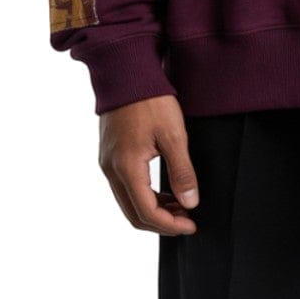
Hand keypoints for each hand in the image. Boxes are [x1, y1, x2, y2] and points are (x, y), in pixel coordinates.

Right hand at [98, 95, 199, 234]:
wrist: (126, 73)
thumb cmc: (150, 100)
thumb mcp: (174, 136)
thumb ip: (182, 172)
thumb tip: (190, 204)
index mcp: (127, 167)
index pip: (147, 212)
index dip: (170, 225)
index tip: (192, 225)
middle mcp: (111, 170)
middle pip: (133, 214)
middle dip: (161, 223)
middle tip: (187, 220)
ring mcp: (107, 163)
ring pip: (128, 203)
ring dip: (153, 210)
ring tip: (180, 206)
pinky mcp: (109, 156)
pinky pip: (124, 188)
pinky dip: (144, 196)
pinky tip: (164, 191)